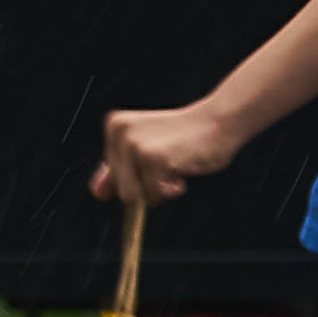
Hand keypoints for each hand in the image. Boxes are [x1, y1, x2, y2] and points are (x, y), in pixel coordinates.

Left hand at [95, 104, 238, 205]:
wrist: (220, 122)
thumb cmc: (190, 137)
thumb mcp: (148, 152)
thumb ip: (119, 172)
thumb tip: (97, 193)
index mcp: (114, 126)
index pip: (113, 174)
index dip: (138, 177)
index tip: (158, 160)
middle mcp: (119, 132)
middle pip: (120, 187)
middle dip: (147, 186)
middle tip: (170, 164)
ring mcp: (134, 144)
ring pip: (133, 195)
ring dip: (159, 190)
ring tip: (176, 166)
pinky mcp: (151, 157)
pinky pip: (154, 194)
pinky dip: (172, 190)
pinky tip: (183, 167)